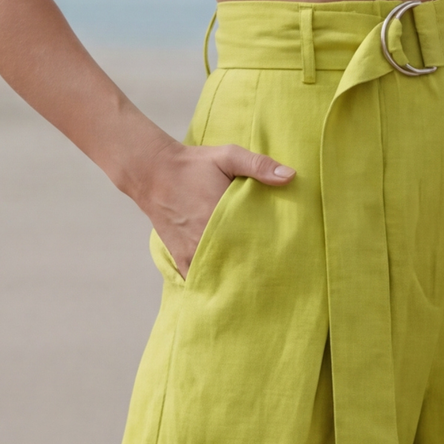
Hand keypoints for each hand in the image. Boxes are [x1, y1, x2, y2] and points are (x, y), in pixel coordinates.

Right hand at [138, 138, 294, 276]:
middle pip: (239, 265)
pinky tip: (226, 287)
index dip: (270, 253)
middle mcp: (206, 239)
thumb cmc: (193, 165)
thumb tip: (291, 176)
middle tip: (275, 276)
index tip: (285, 258)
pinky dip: (212, 283)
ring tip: (254, 285)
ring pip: (219, 276)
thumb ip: (259, 165)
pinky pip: (198, 279)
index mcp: (222, 217)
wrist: (153, 173)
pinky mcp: (180, 256)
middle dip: (256, 270)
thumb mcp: (228, 156)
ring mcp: (192, 251)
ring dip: (235, 279)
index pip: (254, 245)